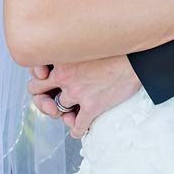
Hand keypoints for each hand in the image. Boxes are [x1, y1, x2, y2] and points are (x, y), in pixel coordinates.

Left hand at [27, 56, 141, 138]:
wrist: (138, 57)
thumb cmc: (117, 47)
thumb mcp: (88, 42)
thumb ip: (72, 49)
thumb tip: (62, 60)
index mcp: (63, 56)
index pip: (35, 70)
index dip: (38, 77)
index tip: (46, 79)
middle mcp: (65, 75)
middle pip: (36, 91)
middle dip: (42, 97)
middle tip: (52, 101)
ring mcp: (77, 92)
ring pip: (58, 110)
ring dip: (63, 114)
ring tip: (71, 113)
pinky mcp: (92, 106)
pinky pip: (76, 127)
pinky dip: (76, 130)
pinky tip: (80, 128)